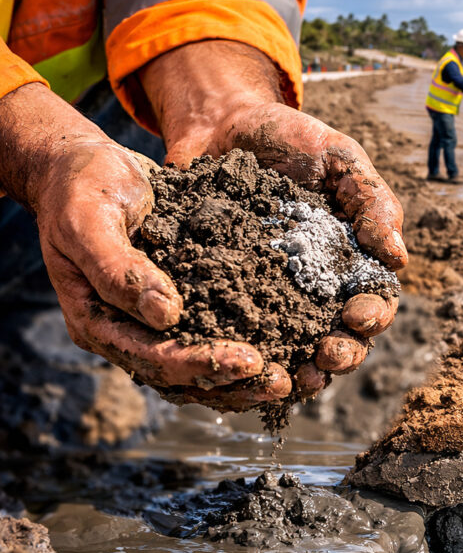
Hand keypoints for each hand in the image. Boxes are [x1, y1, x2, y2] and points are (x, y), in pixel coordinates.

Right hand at [0, 83, 277, 407]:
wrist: (85, 167)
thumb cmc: (82, 189)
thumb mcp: (90, 220)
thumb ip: (119, 268)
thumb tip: (166, 315)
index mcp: (97, 322)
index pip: (153, 357)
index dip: (201, 364)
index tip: (250, 361)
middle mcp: (126, 332)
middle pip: (182, 378)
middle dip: (234, 385)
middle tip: (283, 383)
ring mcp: (152, 323)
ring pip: (201, 370)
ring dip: (244, 380)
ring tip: (291, 379)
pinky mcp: (180, 305)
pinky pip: (214, 335)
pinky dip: (248, 345)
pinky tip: (287, 347)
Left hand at [142, 41, 406, 402]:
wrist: (219, 121)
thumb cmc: (290, 139)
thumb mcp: (340, 158)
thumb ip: (373, 202)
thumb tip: (399, 259)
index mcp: (351, 259)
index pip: (373, 301)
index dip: (371, 317)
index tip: (356, 317)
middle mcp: (316, 286)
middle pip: (339, 336)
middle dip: (340, 355)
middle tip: (326, 358)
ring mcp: (270, 295)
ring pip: (292, 347)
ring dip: (297, 369)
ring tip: (292, 381)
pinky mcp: (223, 295)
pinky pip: (235, 333)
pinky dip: (241, 353)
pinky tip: (238, 364)